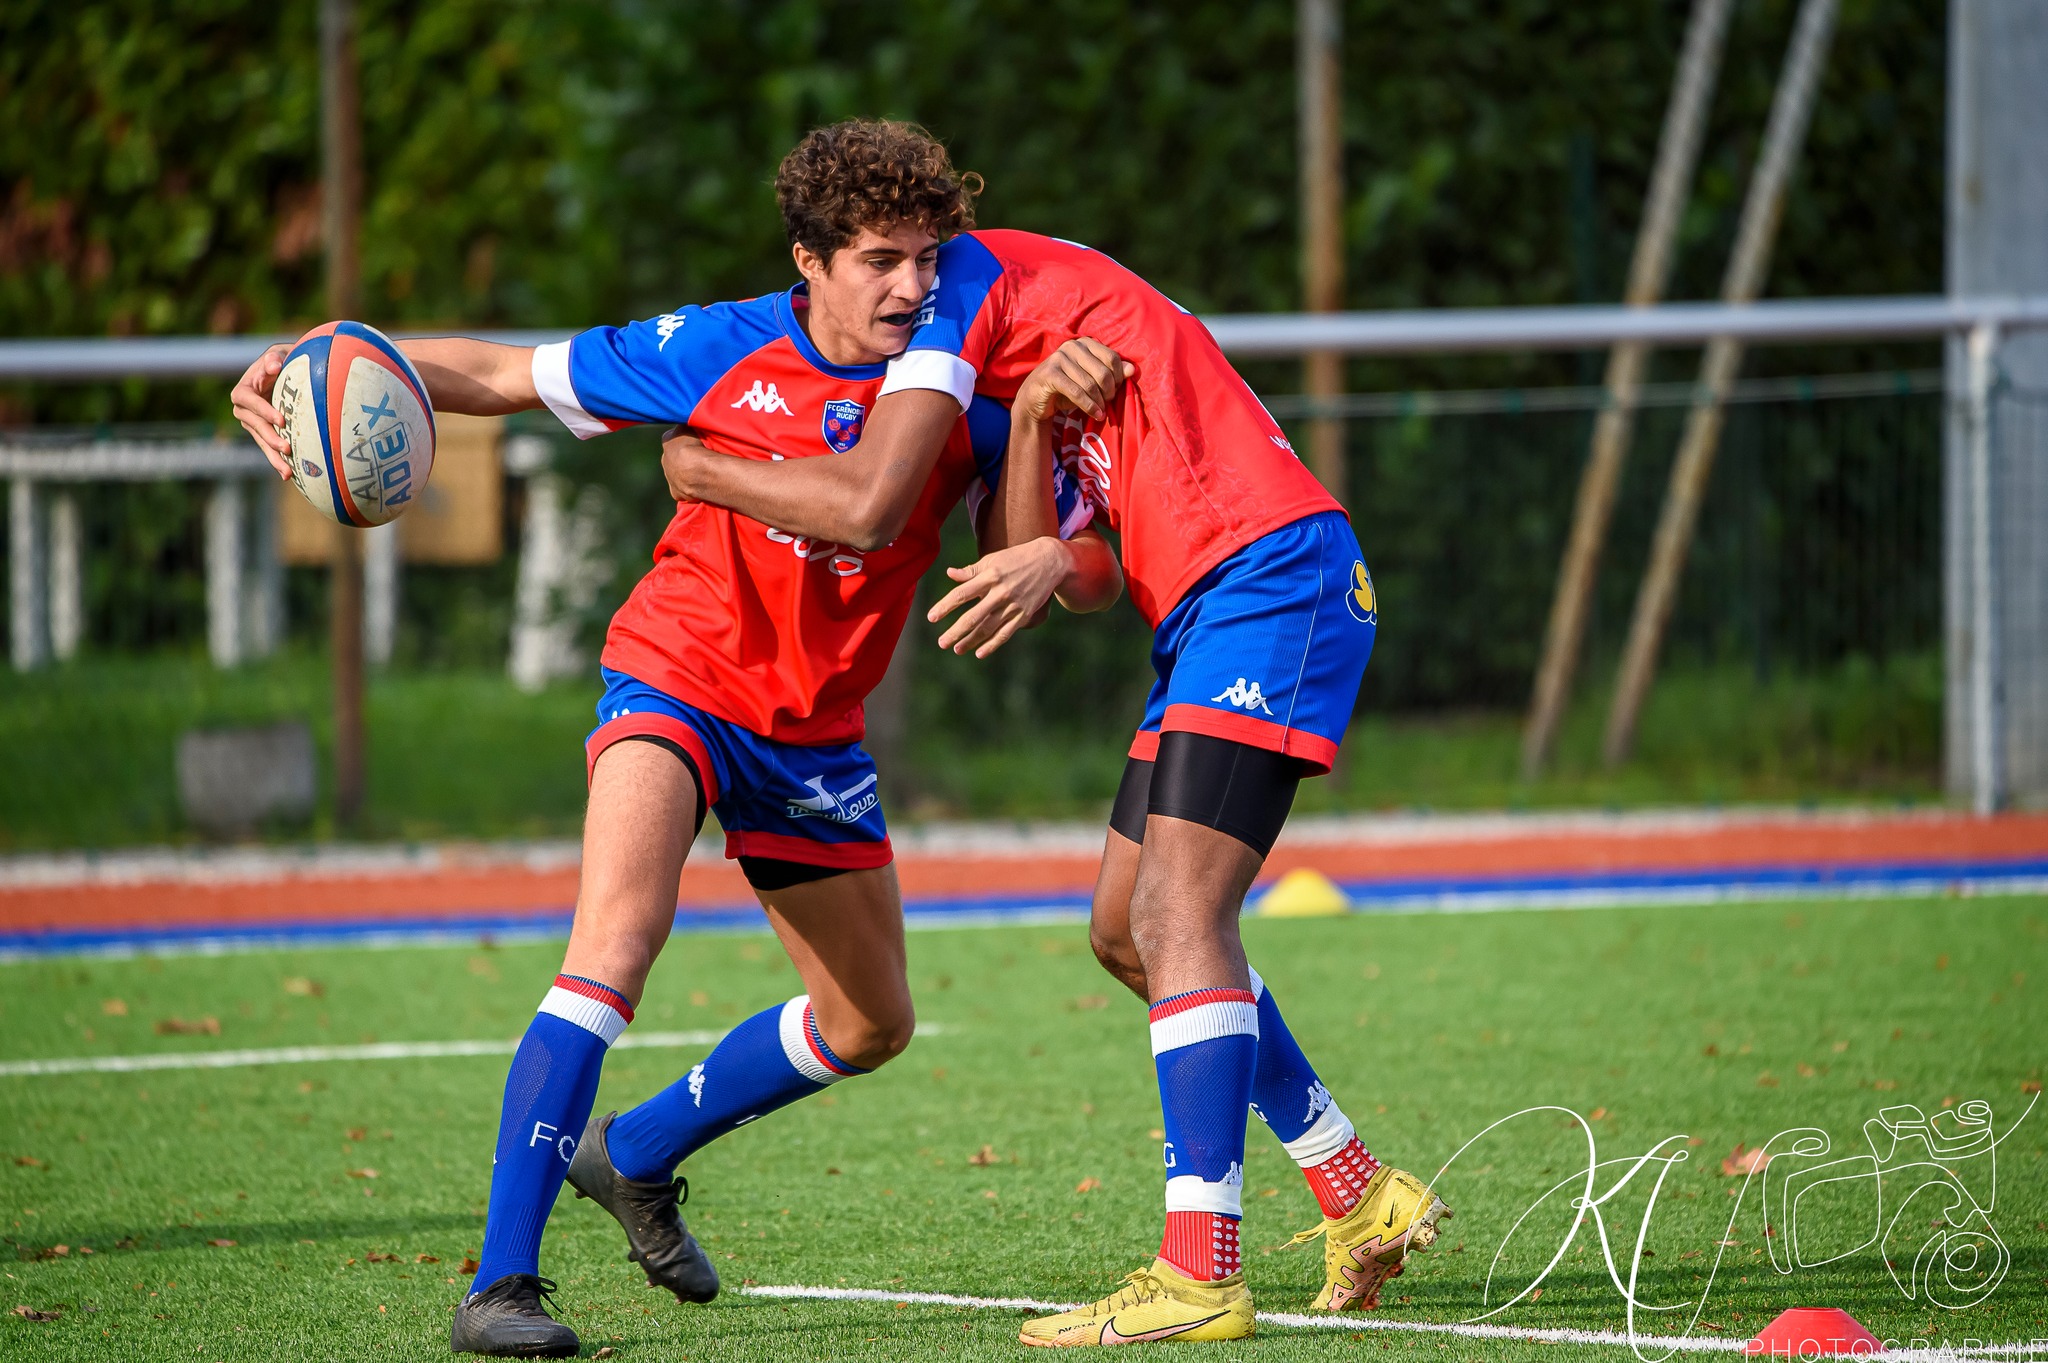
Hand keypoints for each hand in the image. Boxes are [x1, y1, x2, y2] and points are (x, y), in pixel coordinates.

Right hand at [229, 343, 294, 478]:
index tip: (281, 420)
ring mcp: (252, 423)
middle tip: (287, 448)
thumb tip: (274, 365)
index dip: (263, 410)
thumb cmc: (281, 361)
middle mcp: (244, 409)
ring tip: (288, 471)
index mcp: (243, 390)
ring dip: (274, 456)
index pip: (248, 400)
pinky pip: (268, 447)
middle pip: (254, 425)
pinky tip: (289, 475)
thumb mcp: (278, 355)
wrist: (284, 372)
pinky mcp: (263, 433)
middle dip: (270, 437)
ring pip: (261, 441)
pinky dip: (278, 460)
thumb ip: (273, 358)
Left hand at [659, 425, 708, 502]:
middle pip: (675, 457)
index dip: (686, 439)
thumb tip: (689, 419)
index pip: (675, 436)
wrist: (698, 470)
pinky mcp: (676, 492)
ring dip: (688, 473)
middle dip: (685, 457)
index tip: (696, 441)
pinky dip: (690, 487)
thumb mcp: (692, 427)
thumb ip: (689, 424)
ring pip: (678, 473)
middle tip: (700, 458)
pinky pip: (683, 489)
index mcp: (667, 440)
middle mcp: (664, 459)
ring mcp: (669, 477)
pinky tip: (701, 485)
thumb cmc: (697, 446)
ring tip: (704, 473)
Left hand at [926, 537, 1072, 657]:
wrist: (1050, 562)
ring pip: (988, 628)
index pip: (962, 594)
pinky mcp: (1024, 615)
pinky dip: (993, 644)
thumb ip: (971, 571)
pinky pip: (1006, 633)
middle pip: (974, 616)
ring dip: (971, 641)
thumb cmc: (1015, 559)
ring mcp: (1013, 605)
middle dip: (956, 631)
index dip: (945, 607)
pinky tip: (979, 653)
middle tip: (941, 643)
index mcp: (990, 576)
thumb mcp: (993, 560)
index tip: (931, 618)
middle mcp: (1001, 592)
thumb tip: (950, 574)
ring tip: (956, 650)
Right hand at [1015, 337, 1134, 421]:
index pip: (1112, 358)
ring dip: (1099, 402)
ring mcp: (1059, 358)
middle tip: (1108, 403)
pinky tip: (1096, 414)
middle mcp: (1072, 346)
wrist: (1036, 398)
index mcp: (1085, 343)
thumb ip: (1111, 373)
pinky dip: (1089, 406)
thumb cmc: (1068, 388)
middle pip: (1103, 371)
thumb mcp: (1092, 380)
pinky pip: (1076, 392)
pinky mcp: (1050, 373)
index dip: (1118, 377)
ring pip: (1090, 384)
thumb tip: (1132, 370)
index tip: (1116, 391)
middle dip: (1109, 392)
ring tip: (1102, 412)